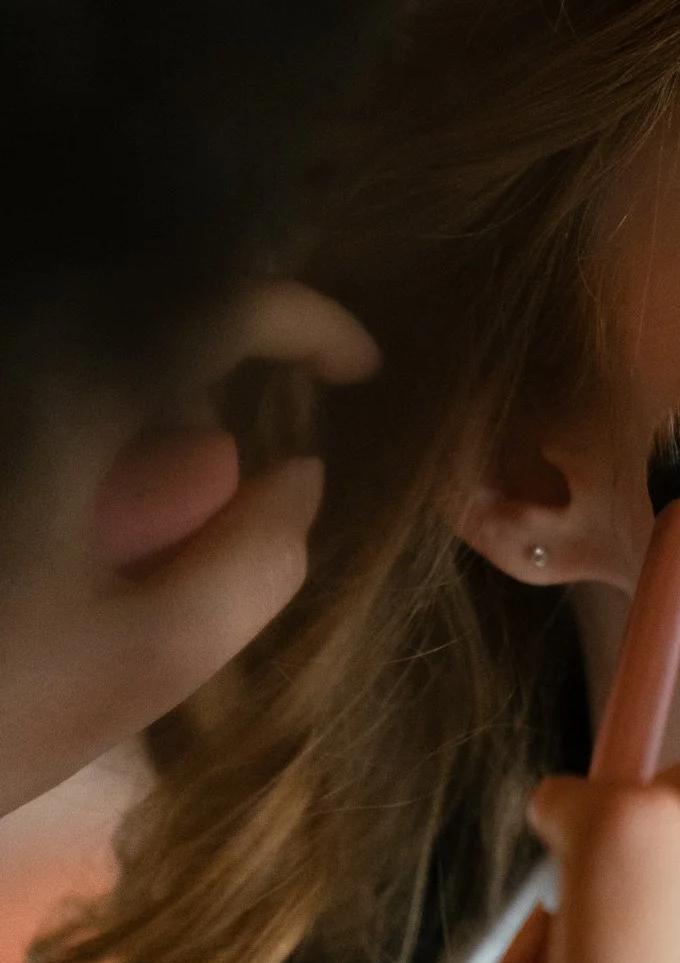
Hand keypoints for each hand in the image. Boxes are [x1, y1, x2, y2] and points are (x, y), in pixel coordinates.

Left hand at [0, 280, 377, 816]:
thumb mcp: (141, 662)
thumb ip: (254, 560)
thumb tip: (298, 477)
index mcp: (78, 389)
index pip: (222, 300)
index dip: (310, 319)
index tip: (361, 368)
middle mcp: (25, 363)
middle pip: (144, 318)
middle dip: (213, 365)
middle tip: (246, 465)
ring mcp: (3, 400)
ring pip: (85, 365)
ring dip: (133, 412)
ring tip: (134, 530)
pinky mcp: (4, 456)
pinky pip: (49, 409)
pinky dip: (81, 448)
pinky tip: (62, 543)